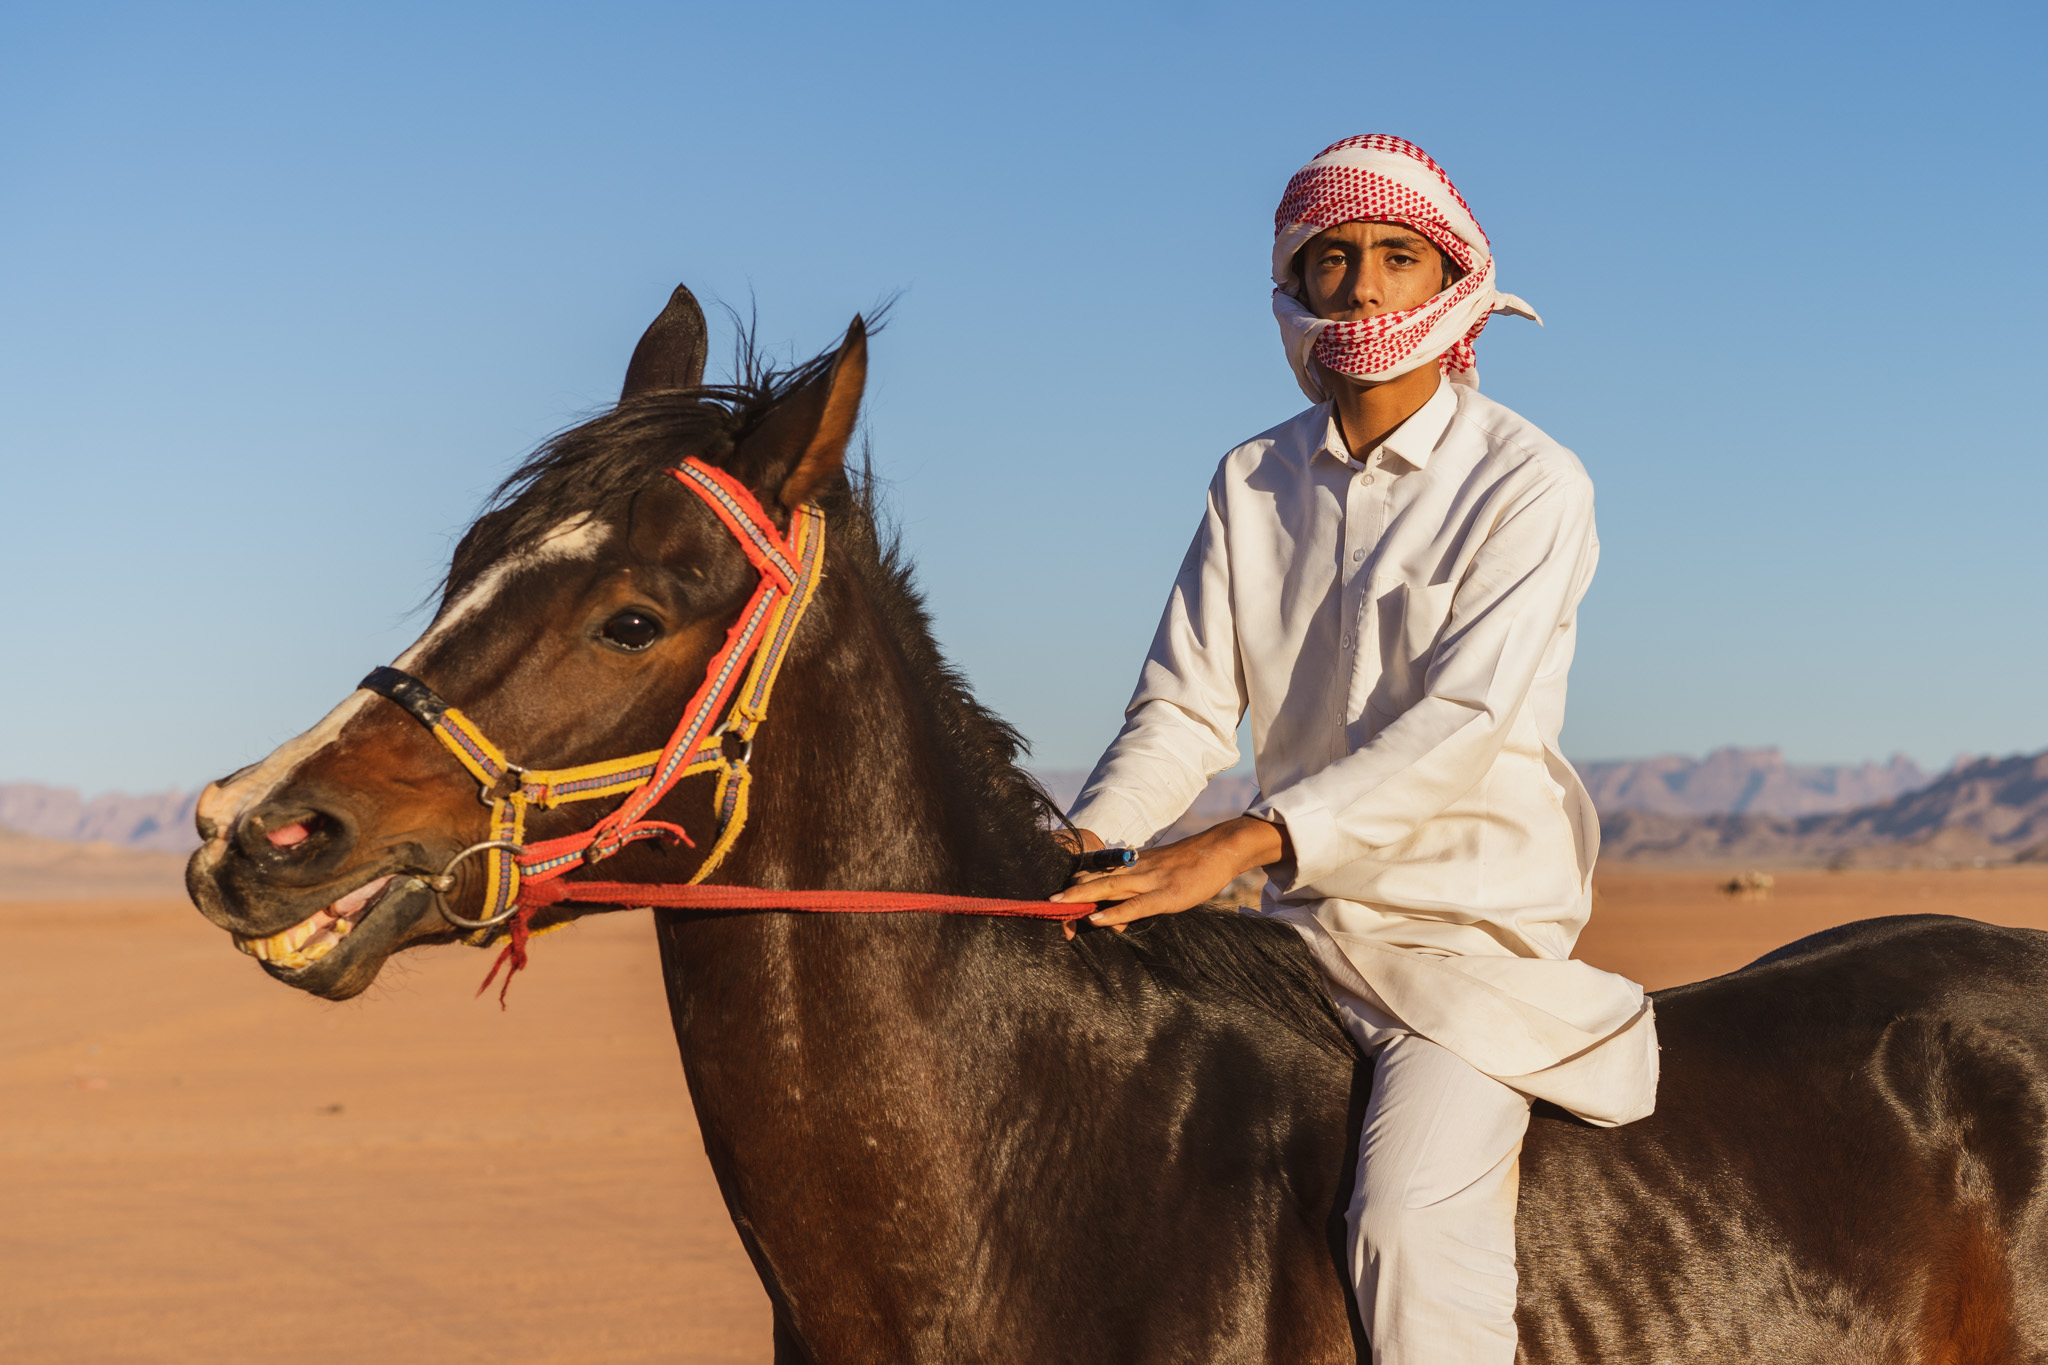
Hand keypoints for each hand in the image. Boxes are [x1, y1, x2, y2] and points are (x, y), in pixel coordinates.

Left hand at [1050, 815, 1286, 939]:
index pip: (1094, 875)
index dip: (1073, 888)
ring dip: (1081, 899)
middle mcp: (1134, 870)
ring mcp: (1149, 881)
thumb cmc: (1188, 866)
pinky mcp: (1166, 895)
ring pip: (1108, 889)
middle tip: (1044, 906)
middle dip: (1069, 895)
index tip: (1053, 902)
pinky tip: (1097, 920)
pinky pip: (1136, 905)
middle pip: (1094, 881)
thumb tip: (1109, 920)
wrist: (1219, 849)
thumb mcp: (1156, 879)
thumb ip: (1131, 897)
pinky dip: (1115, 913)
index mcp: (1130, 866)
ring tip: (1057, 907)